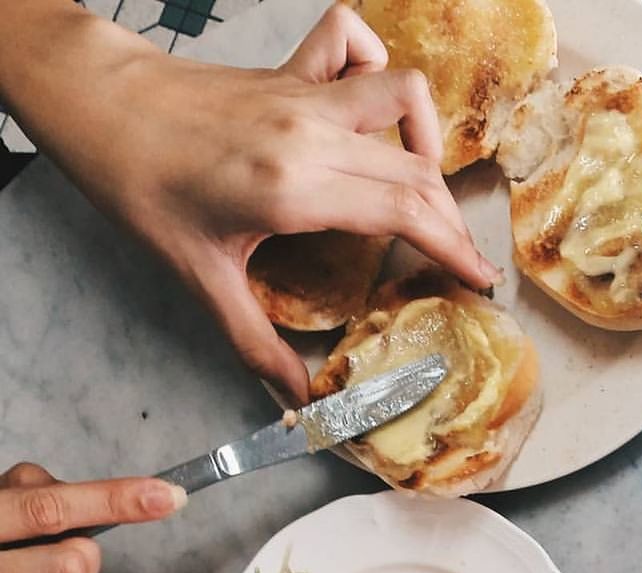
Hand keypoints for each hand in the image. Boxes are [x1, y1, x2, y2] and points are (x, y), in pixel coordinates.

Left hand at [1, 3, 498, 403]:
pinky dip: (375, 66)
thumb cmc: (145, 188)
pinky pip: (354, 44)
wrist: (101, 109)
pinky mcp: (291, 73)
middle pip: (418, 170)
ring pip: (404, 98)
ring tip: (424, 184)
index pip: (406, 214)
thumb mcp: (202, 279)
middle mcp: (311, 134)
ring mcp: (304, 96)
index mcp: (296, 188)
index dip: (454, 250)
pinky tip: (370, 108)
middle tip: (458, 258)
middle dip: (452, 219)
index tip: (478, 278)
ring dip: (428, 142)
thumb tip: (296, 398)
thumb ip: (255, 343)